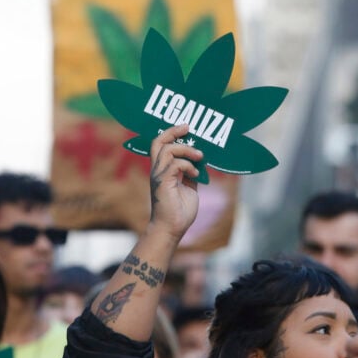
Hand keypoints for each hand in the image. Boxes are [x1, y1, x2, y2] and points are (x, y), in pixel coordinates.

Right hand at [147, 124, 201, 241]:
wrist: (172, 229)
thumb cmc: (179, 211)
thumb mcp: (189, 187)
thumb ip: (190, 174)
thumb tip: (200, 164)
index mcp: (162, 170)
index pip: (160, 144)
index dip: (171, 133)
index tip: (186, 128)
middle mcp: (157, 170)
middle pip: (158, 141)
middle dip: (173, 131)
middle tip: (188, 128)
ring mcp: (159, 176)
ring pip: (167, 150)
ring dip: (186, 150)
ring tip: (199, 156)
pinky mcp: (163, 183)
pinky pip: (174, 164)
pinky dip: (188, 165)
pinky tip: (196, 174)